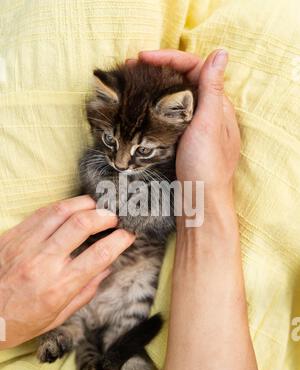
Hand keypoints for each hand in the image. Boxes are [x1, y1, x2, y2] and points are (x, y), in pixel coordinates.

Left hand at [0, 196, 134, 348]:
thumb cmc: (19, 321)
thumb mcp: (58, 317)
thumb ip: (85, 292)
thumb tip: (105, 268)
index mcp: (59, 287)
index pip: (100, 255)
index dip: (120, 240)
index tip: (128, 235)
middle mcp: (44, 262)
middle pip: (82, 225)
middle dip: (106, 216)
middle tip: (114, 218)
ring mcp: (26, 246)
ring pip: (62, 211)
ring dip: (85, 204)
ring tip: (97, 206)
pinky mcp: (12, 236)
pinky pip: (42, 212)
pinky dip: (62, 206)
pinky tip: (72, 207)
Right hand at [139, 49, 240, 209]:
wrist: (200, 204)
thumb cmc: (207, 167)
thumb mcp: (209, 125)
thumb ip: (212, 90)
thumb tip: (222, 53)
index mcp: (217, 106)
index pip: (196, 68)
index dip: (170, 58)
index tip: (143, 59)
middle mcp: (207, 114)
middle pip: (183, 80)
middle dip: (157, 70)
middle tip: (129, 68)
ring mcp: (194, 129)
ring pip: (174, 98)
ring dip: (153, 87)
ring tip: (130, 84)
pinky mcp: (182, 142)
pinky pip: (168, 116)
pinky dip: (153, 107)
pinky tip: (139, 109)